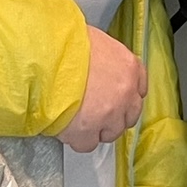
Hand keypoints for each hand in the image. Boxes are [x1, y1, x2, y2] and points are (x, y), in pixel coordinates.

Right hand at [57, 26, 146, 153]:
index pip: (139, 87)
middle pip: (129, 115)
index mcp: (129, 67)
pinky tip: (67, 125)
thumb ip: (105, 58)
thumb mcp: (95, 42)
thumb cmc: (66, 44)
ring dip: (97, 128)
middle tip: (95, 108)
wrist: (47, 59)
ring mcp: (110, 115)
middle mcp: (125, 93)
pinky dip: (78, 138)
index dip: (126, 93)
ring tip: (77, 115)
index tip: (117, 96)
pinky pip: (88, 144)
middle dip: (114, 115)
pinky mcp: (89, 132)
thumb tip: (99, 66)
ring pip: (110, 132)